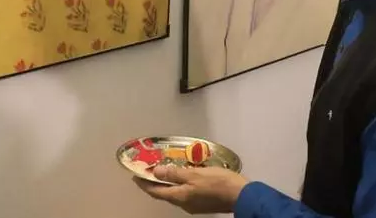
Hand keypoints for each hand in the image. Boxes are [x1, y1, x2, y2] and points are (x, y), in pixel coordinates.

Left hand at [133, 165, 248, 214]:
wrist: (240, 195)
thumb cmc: (217, 182)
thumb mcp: (194, 174)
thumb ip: (174, 173)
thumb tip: (155, 172)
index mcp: (179, 197)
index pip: (155, 192)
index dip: (144, 184)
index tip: (135, 176)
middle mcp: (183, 204)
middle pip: (164, 194)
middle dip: (155, 183)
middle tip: (149, 171)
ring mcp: (194, 205)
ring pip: (175, 194)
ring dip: (168, 184)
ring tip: (165, 171)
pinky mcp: (203, 203)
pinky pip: (185, 194)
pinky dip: (180, 185)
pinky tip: (184, 177)